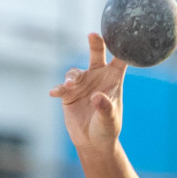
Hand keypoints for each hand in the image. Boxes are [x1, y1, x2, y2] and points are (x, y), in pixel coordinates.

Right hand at [49, 33, 127, 153]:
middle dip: (95, 43)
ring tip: (69, 85)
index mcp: (113, 79)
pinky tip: (54, 93)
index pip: (120, 60)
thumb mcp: (109, 120)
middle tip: (92, 35)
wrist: (93, 142)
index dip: (122, 48)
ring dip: (71, 77)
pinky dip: (59, 89)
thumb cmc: (106, 128)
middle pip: (97, 54)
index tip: (121, 37)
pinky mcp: (68, 93)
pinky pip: (62, 87)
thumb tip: (96, 96)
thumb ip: (105, 108)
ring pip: (75, 72)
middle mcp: (97, 77)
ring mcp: (82, 84)